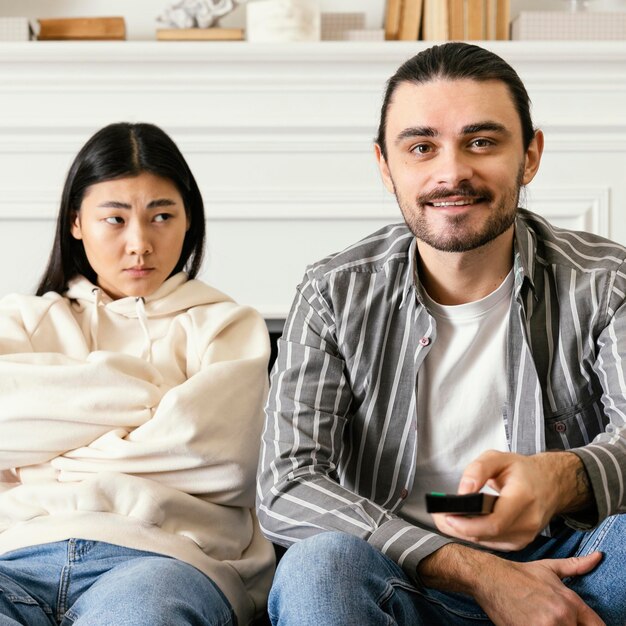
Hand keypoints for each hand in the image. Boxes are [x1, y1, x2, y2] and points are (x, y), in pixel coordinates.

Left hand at [431, 450, 590, 549]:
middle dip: (457, 528)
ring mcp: (525, 536)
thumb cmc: (522, 471)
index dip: (467, 523)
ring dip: (463, 532)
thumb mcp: (498, 458)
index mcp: (524, 498)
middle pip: (486, 534)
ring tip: (445, 517)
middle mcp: (528, 522)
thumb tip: (462, 491)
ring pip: (486, 541)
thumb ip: (478, 470)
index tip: (446, 515)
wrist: (549, 485)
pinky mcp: (520, 543)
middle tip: (437, 516)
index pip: (494, 522)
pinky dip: (474, 534)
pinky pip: (491, 542)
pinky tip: (462, 523)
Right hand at [474, 551, 604, 625]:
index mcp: (570, 601)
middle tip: (551, 618)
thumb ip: (576, 566)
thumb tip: (598, 557)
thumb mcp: (549, 568)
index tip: (576, 622)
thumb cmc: (518, 575)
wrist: (489, 577)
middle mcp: (562, 616)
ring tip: (539, 620)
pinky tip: (529, 623)